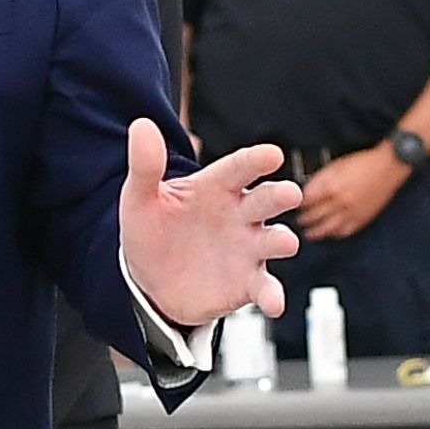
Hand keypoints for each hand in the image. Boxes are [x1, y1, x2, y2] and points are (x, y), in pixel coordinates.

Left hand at [115, 115, 301, 330]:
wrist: (148, 281)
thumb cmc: (152, 230)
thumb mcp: (140, 198)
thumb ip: (145, 165)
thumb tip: (141, 125)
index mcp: (217, 187)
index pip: (239, 168)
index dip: (256, 160)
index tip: (272, 154)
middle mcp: (240, 214)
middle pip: (265, 200)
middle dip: (279, 196)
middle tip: (289, 194)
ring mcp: (247, 249)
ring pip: (272, 240)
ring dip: (281, 240)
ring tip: (285, 242)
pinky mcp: (247, 282)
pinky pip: (264, 287)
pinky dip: (272, 294)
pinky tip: (274, 303)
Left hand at [298, 142, 408, 243]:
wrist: (388, 166)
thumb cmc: (363, 162)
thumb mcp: (337, 164)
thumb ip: (321, 178)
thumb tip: (307, 190)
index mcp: (331, 185)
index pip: (306, 200)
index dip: (299, 204)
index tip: (293, 205)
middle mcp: (339, 200)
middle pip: (314, 216)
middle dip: (304, 219)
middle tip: (298, 221)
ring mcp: (351, 211)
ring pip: (327, 228)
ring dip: (315, 232)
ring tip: (308, 233)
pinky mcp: (362, 218)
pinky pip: (344, 231)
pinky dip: (334, 234)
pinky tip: (329, 234)